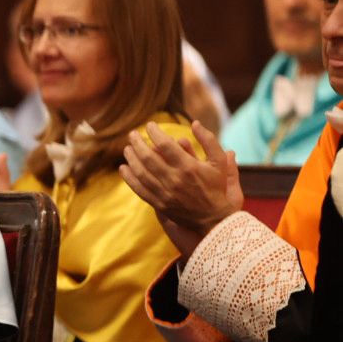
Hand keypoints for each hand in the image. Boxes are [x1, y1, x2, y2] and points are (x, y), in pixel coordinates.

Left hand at [120, 120, 241, 258]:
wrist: (214, 218)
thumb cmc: (217, 187)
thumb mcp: (219, 162)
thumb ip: (209, 141)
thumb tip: (195, 123)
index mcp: (189, 167)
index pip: (165, 145)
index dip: (155, 132)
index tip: (150, 125)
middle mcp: (174, 179)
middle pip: (148, 157)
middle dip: (138, 143)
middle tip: (132, 134)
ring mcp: (165, 193)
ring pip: (141, 172)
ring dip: (131, 158)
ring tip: (127, 148)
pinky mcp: (159, 204)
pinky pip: (139, 189)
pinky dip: (129, 178)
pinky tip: (123, 168)